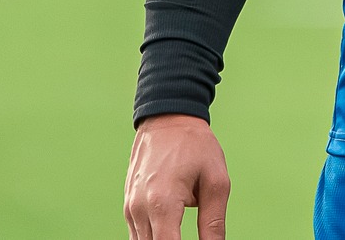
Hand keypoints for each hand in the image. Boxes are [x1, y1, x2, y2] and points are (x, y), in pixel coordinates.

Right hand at [125, 115, 229, 239]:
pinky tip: (171, 231)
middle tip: (192, 234)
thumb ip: (214, 222)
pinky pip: (138, 234)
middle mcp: (140, 209)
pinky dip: (153, 238)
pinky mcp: (128, 205)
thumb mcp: (215, 181)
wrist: (167, 117)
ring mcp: (130, 208)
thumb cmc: (195, 146)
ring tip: (181, 229)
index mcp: (162, 203)